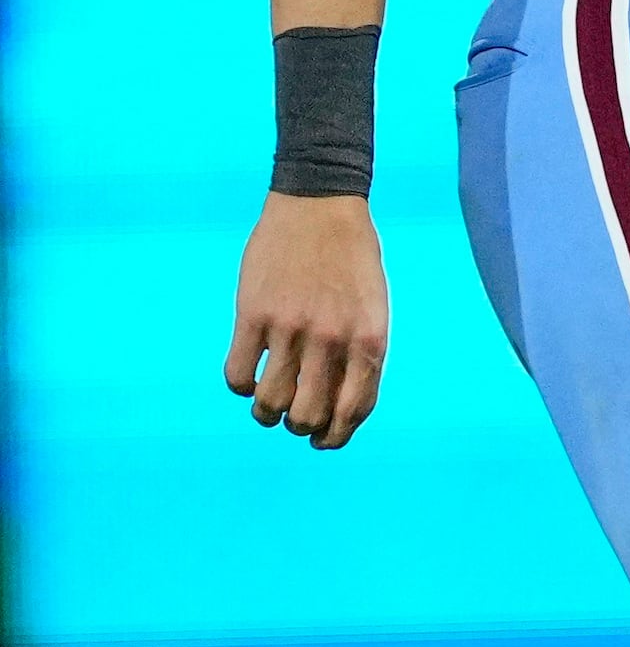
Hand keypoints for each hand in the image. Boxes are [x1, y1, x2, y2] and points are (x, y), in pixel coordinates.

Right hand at [228, 196, 390, 449]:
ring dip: (267, 413)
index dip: (336, 435)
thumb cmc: (352, 259)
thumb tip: (345, 406)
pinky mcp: (252, 314)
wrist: (321, 205)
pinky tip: (248, 377)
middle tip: (293, 419)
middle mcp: (332, 338)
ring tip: (267, 407)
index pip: (355, 409)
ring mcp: (290, 327)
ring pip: (271, 402)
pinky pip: (238, 374)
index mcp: (370, 339)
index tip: (323, 441)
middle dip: (301, 427)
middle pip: (310, 415)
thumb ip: (363, 352)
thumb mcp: (374, 308)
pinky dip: (241, 386)